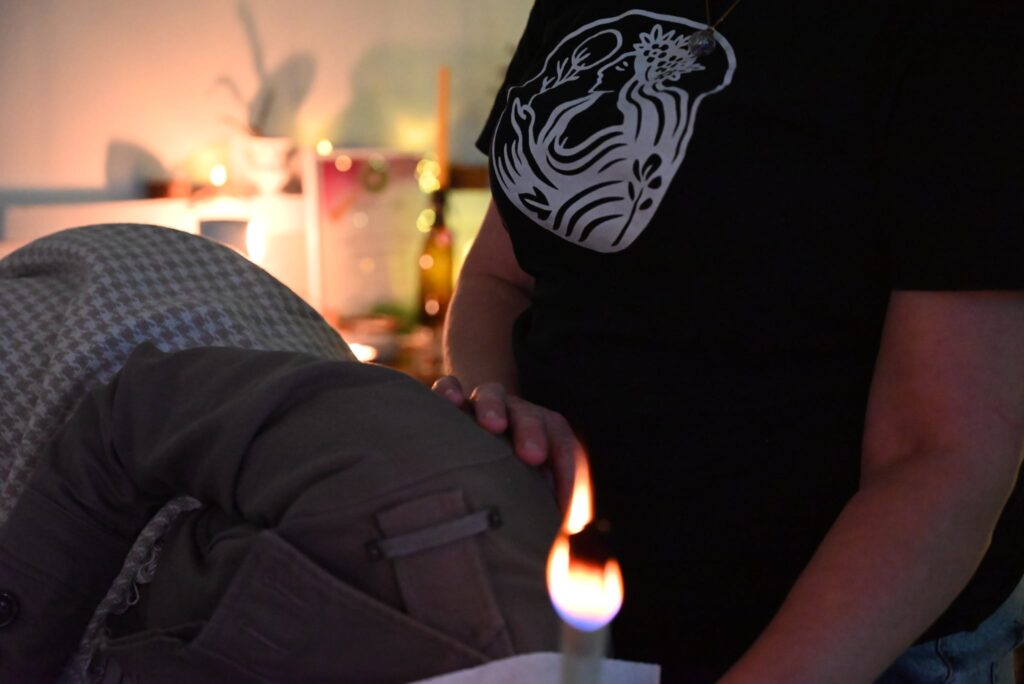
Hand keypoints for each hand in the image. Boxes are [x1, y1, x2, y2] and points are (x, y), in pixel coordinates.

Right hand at [432, 375, 576, 509]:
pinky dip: (449, 391)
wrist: (468, 447)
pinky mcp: (448, 402)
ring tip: (492, 425)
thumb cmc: (509, 482)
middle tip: (532, 455)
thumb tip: (567, 534)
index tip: (562, 506)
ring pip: (491, 394)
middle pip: (529, 415)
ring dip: (494, 407)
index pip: (562, 443)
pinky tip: (450, 403)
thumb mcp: (536, 496)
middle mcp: (515, 415)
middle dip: (532, 432)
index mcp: (543, 434)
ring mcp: (481, 404)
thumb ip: (552, 510)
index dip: (568, 471)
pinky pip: (448, 387)